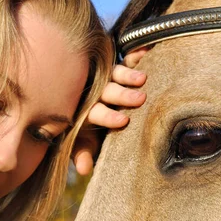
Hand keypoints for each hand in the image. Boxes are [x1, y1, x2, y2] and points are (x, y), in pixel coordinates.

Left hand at [73, 48, 148, 175]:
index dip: (107, 116)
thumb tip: (84, 170)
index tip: (122, 120)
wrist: (76, 95)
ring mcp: (103, 76)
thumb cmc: (84, 125)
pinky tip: (145, 50)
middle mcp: (93, 91)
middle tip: (139, 98)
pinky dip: (134, 54)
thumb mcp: (82, 139)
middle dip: (122, 95)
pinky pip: (123, 58)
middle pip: (107, 91)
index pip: (96, 112)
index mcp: (85, 110)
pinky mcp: (113, 65)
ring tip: (143, 78)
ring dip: (128, 75)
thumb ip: (82, 151)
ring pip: (115, 74)